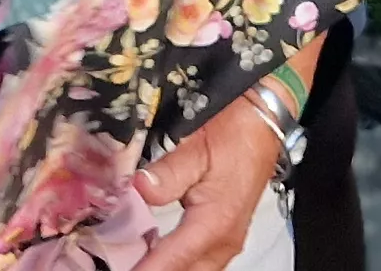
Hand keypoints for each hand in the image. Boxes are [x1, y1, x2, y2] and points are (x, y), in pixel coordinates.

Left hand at [128, 105, 284, 270]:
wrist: (261, 123)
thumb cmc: (234, 133)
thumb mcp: (197, 145)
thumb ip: (168, 171)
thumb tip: (139, 188)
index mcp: (214, 222)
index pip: (172, 260)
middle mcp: (224, 240)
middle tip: (120, 263)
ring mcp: (226, 242)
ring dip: (165, 268)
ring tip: (130, 259)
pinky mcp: (225, 237)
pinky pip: (199, 263)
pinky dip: (176, 264)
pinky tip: (152, 256)